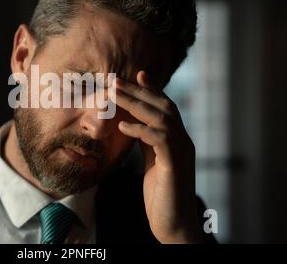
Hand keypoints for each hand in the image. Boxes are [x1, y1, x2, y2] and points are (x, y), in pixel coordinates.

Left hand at [114, 71, 202, 242]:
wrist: (175, 224)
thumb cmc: (162, 194)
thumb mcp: (152, 162)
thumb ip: (147, 143)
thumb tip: (134, 125)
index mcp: (176, 140)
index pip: (165, 108)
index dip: (152, 90)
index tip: (137, 74)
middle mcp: (183, 142)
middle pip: (163, 107)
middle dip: (140, 91)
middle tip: (117, 80)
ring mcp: (181, 153)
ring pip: (163, 118)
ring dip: (137, 104)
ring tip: (115, 95)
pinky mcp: (174, 166)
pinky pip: (160, 141)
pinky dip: (141, 130)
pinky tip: (123, 126)